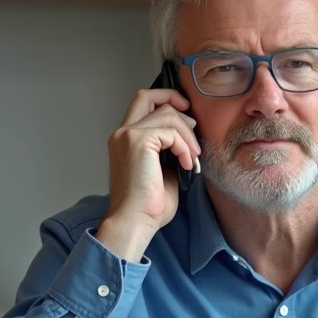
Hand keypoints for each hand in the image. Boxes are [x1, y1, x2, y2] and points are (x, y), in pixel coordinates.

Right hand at [97, 88, 200, 261]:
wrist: (136, 221)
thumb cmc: (149, 205)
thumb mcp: (164, 169)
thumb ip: (169, 148)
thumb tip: (189, 135)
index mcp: (126, 138)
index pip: (143, 101)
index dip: (167, 99)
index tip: (187, 113)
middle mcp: (123, 132)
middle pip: (149, 95)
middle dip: (177, 103)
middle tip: (194, 132)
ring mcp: (128, 135)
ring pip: (168, 114)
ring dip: (188, 135)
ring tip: (193, 159)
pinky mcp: (138, 142)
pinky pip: (171, 132)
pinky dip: (184, 147)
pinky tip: (188, 165)